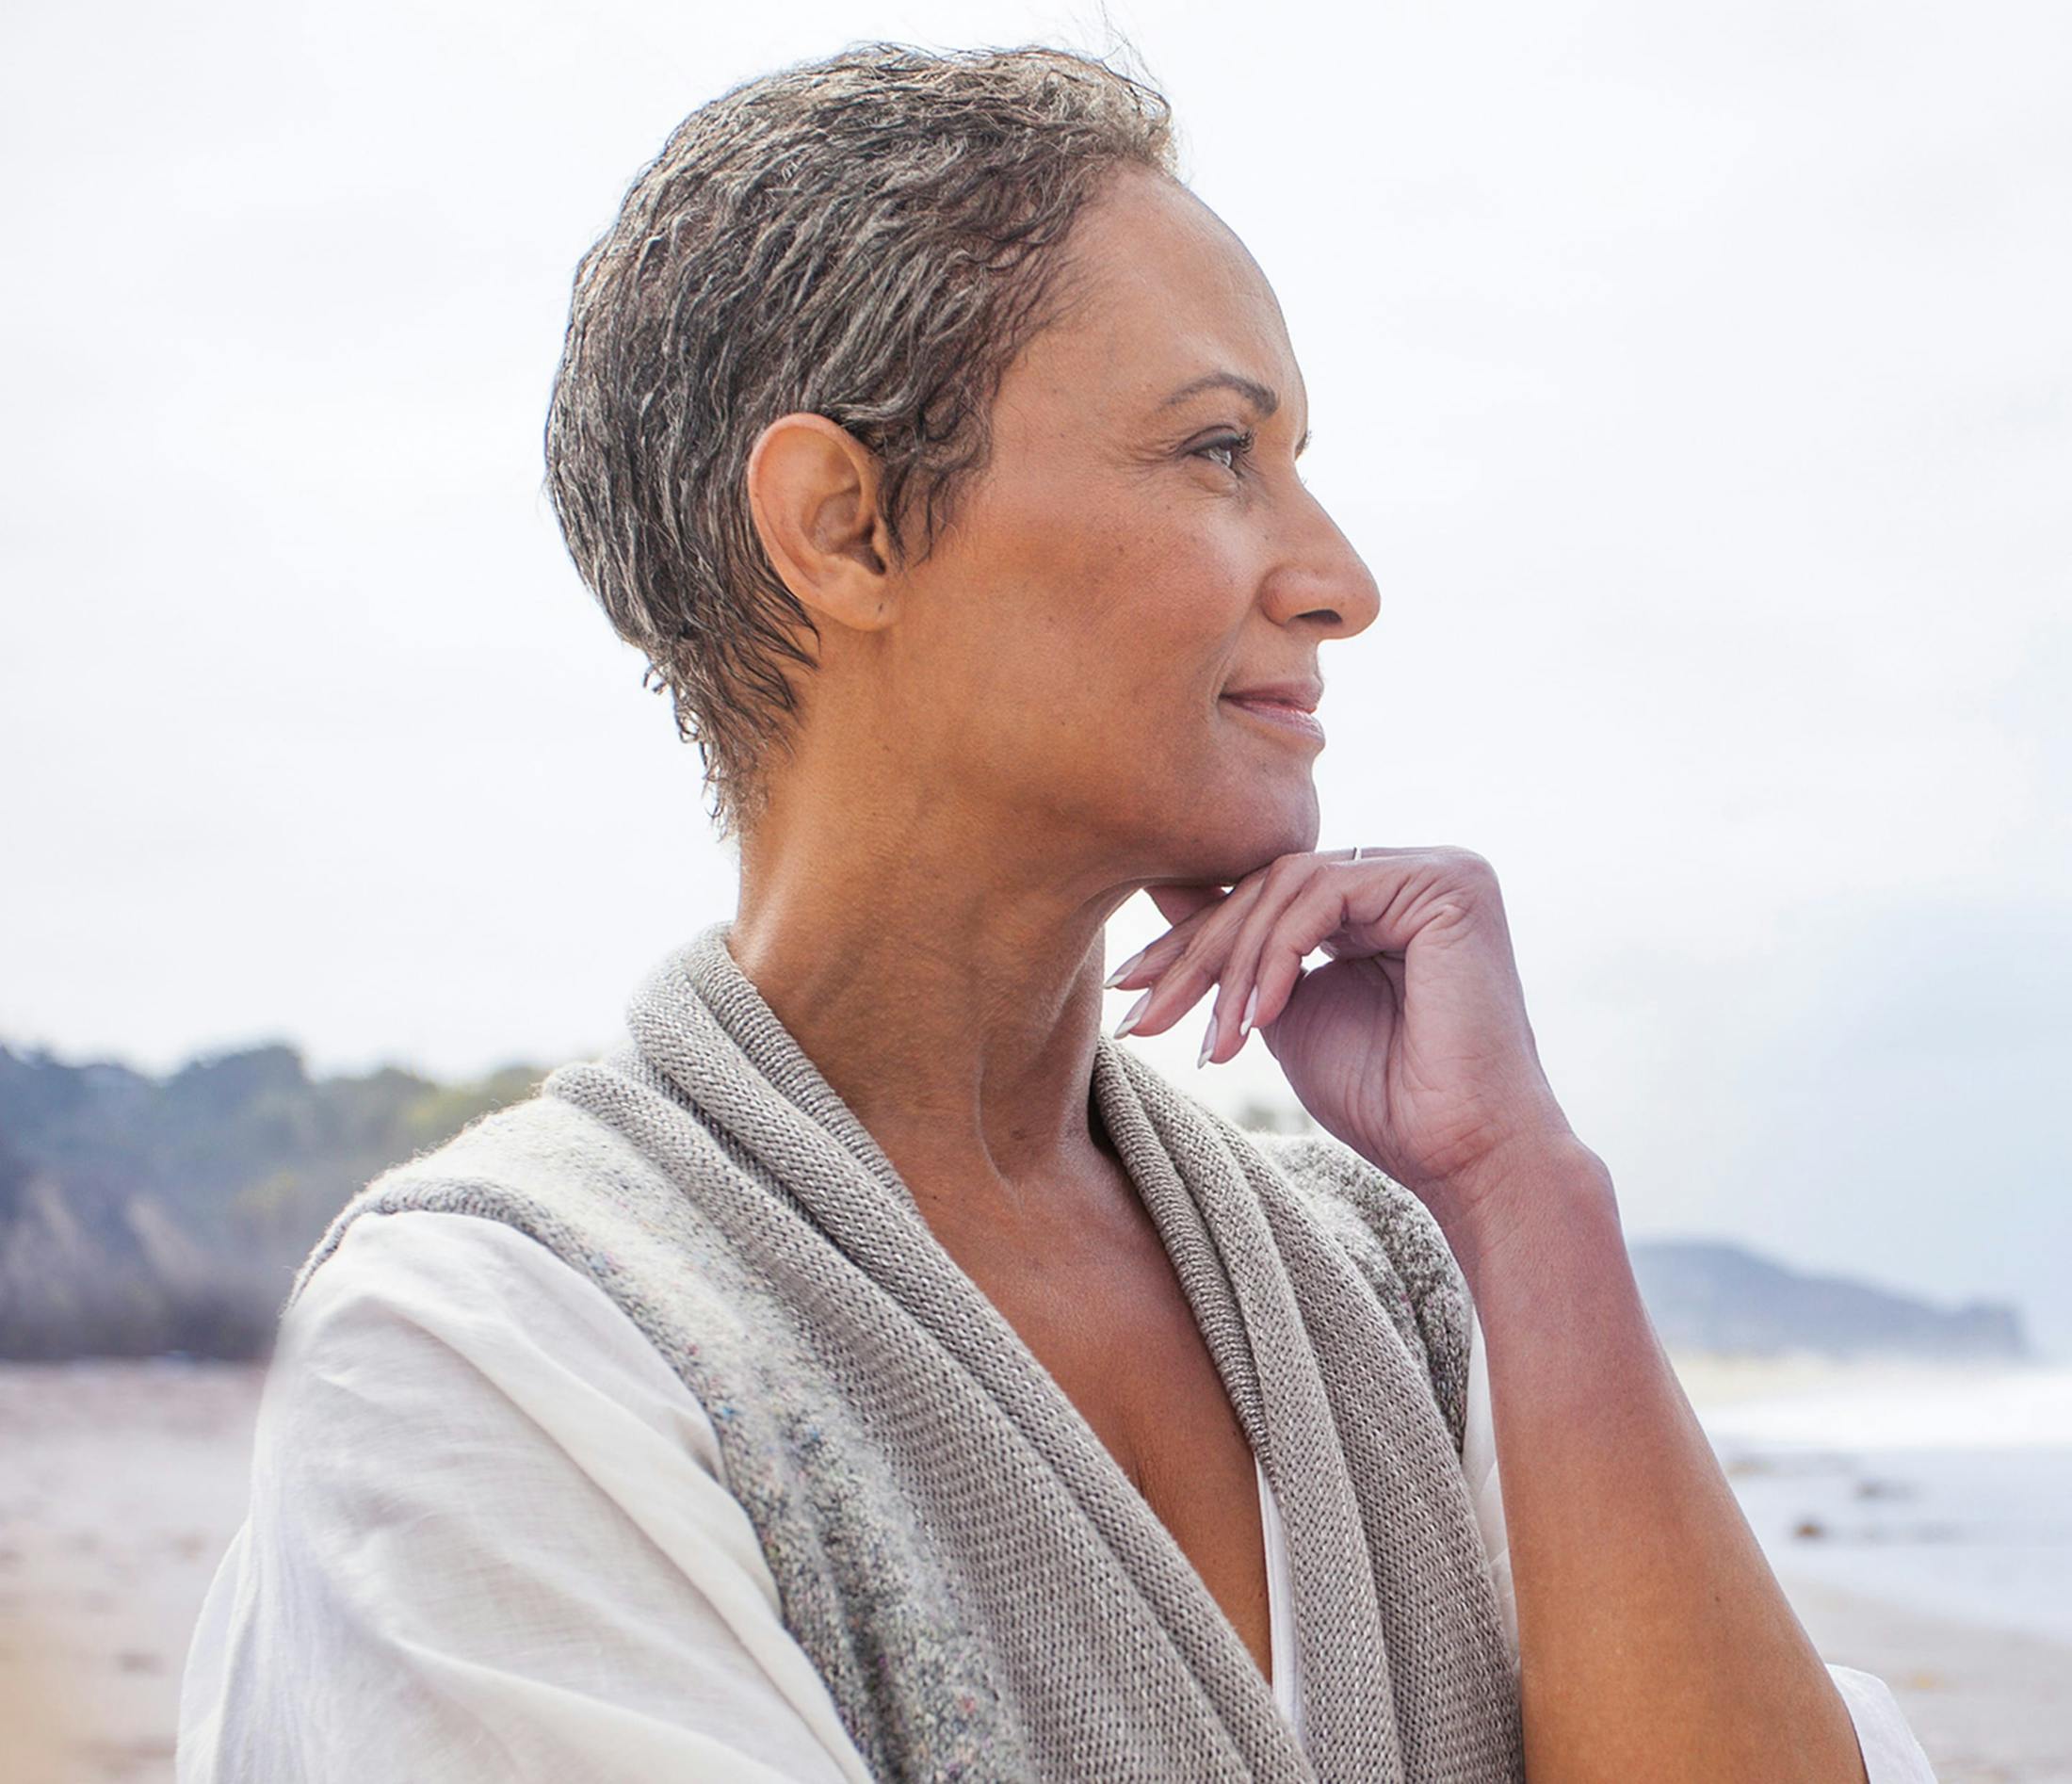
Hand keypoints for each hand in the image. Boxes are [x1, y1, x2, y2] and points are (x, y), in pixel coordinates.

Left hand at [1107, 844, 1587, 1236]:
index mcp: (1380, 896)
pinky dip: (1278, 956)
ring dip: (1235, 965)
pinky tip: (1261, 1019)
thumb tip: (1158, 882)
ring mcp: (1434, 868)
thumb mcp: (1281, 1013)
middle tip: (1145, 1017)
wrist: (1466, 1158)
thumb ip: (1235, 952)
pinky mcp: (1446, 882)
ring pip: (1288, 884)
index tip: (1128, 990)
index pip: (1266, 894)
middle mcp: (1411, 869)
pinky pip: (1324, 895)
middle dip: (1199, 954)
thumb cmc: (1386, 1103)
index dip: (1193, 941)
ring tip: (1215, 1041)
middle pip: (1270, 882)